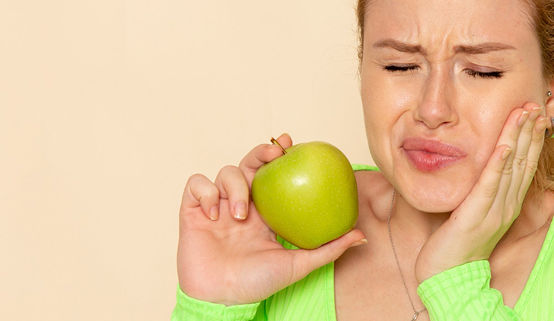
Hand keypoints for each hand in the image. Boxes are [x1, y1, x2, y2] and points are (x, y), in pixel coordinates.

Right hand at [176, 134, 366, 305]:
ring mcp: (217, 207)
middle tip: (273, 154)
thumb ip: (329, 249)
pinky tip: (215, 212)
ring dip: (234, 186)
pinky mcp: (192, 212)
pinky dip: (206, 192)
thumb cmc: (257, 284)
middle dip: (260, 152)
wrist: (221, 299)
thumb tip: (361, 235)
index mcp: (265, 213)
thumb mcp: (299, 264)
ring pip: (224, 172)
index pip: (273, 175)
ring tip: (240, 214)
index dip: (279, 154)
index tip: (291, 142)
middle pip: (249, 164)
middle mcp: (241, 205)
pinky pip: (196, 185)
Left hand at [414, 102, 550, 282]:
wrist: (448, 275)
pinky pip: (490, 186)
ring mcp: (494, 211)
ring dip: (518, 138)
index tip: (537, 114)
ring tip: (524, 113)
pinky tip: (504, 145)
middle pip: (523, 162)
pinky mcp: (476, 216)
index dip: (532, 138)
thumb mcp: (477, 213)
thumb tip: (495, 171)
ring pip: (511, 168)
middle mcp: (507, 206)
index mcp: (508, 204)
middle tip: (537, 104)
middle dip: (530, 131)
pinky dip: (498, 164)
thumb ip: (488, 193)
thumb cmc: (458, 243)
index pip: (525, 165)